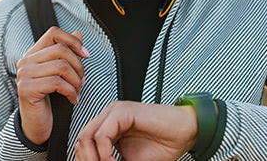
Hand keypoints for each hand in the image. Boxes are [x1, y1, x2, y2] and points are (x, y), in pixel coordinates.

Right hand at [17, 27, 89, 144]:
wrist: (38, 125)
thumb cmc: (50, 99)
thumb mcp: (61, 73)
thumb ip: (68, 53)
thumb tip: (78, 33)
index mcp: (33, 54)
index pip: (54, 33)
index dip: (73, 41)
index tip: (86, 55)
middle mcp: (26, 61)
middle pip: (61, 50)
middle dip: (78, 66)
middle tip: (82, 81)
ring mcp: (24, 74)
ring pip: (61, 66)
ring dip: (76, 81)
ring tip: (78, 91)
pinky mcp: (26, 88)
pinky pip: (57, 82)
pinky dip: (71, 92)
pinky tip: (73, 99)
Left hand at [75, 101, 197, 160]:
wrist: (184, 133)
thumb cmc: (162, 144)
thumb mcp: (130, 160)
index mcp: (108, 126)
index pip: (84, 143)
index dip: (85, 160)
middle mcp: (108, 117)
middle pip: (81, 139)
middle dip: (86, 159)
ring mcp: (113, 112)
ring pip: (87, 136)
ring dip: (93, 157)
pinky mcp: (121, 111)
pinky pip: (102, 134)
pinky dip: (104, 152)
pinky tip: (112, 160)